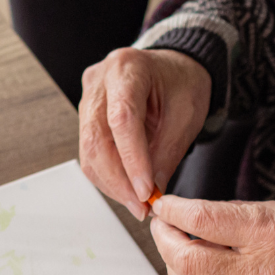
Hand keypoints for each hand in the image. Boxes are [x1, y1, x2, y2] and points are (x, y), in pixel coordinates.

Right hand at [78, 48, 210, 218]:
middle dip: (118, 180)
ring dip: (112, 183)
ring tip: (137, 202)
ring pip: (89, 150)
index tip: (145, 191)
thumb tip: (150, 193)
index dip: (132, 159)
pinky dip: (108, 175)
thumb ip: (166, 153)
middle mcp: (100, 80)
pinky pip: (90, 151)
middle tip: (140, 206)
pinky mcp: (87, 114)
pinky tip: (127, 188)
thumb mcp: (187, 115)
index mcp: (128, 68)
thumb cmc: (182, 83)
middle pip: (96, 137)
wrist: (174, 68)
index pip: (122, 119)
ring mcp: (89, 97)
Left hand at [149, 197, 274, 274]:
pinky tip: (195, 269)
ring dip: (173, 266)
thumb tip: (185, 216)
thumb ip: (231, 215)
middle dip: (164, 240)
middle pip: (188, 262)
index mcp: (271, 233)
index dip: (172, 211)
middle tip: (161, 225)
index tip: (163, 204)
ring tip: (173, 247)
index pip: (202, 220)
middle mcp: (264, 271)